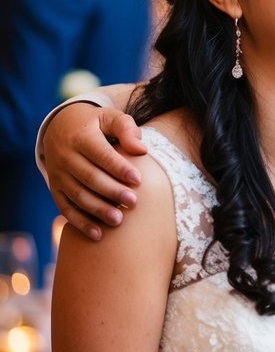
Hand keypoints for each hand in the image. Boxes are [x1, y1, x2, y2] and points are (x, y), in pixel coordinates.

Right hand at [42, 103, 146, 239]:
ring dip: (97, 210)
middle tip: (133, 203)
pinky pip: (65, 208)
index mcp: (81, 137)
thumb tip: (141, 150)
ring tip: (118, 220)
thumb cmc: (95, 124)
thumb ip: (126, 129)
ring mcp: (58, 174)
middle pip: (89, 177)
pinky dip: (80, 223)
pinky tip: (98, 235)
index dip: (119, 168)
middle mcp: (66, 156)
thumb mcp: (109, 117)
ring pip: (78, 195)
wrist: (59, 127)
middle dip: (112, 192)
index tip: (139, 180)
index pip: (101, 155)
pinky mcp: (55, 188)